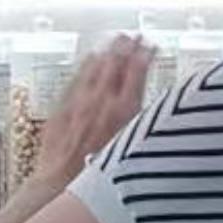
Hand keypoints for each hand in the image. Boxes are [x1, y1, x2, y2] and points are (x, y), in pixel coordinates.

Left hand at [38, 34, 154, 182]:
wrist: (63, 185)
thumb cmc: (102, 177)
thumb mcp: (134, 149)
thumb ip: (144, 125)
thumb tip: (160, 116)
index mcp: (124, 110)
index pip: (138, 71)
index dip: (146, 55)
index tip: (152, 46)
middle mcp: (102, 101)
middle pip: (116, 63)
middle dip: (127, 47)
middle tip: (135, 37)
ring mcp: (80, 102)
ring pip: (95, 67)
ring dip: (108, 51)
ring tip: (116, 39)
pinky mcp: (63, 107)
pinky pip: (76, 78)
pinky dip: (86, 65)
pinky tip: (90, 57)